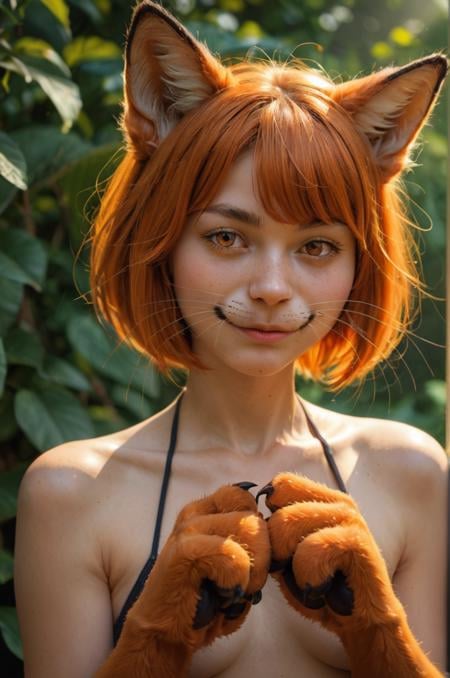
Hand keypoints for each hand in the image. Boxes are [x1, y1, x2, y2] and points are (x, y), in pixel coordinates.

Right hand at [97, 482, 269, 676]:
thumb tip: (277, 528)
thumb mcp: (235, 563)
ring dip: (251, 572)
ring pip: (250, 530)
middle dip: (260, 558)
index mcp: (205, 511)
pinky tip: (220, 595)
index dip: (258, 531)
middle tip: (239, 584)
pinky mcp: (184, 550)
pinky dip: (236, 581)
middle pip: (255, 517)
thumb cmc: (207, 603)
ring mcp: (188, 529)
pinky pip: (233, 555)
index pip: (246, 496)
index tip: (247, 562)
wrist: (166, 637)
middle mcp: (195, 513)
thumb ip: (251, 540)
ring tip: (230, 590)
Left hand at [258, 472, 442, 677]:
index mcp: (322, 500)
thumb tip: (252, 523)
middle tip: (295, 575)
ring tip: (309, 581)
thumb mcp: (290, 558)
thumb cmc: (322, 589)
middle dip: (275, 550)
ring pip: (287, 525)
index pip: (281, 484)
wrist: (365, 624)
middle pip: (277, 508)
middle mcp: (337, 502)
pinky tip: (322, 590)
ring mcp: (349, 518)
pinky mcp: (357, 541)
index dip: (269, 516)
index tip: (280, 550)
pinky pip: (311, 550)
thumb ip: (274, 536)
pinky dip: (308, 578)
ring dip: (290, 566)